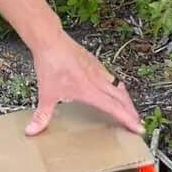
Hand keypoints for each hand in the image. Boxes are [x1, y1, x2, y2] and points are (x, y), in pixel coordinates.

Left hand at [26, 30, 143, 136]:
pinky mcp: (94, 62)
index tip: (138, 128)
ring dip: (125, 99)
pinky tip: (111, 88)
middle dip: (131, 112)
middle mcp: (98, 80)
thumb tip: (32, 131)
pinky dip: (116, 86)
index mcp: (89, 90)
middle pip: (122, 98)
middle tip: (137, 122)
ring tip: (127, 108)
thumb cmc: (50, 64)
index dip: (128, 119)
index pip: (114, 108)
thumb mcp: (46, 93)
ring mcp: (97, 69)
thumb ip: (42, 115)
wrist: (50, 40)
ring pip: (118, 86)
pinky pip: (111, 77)